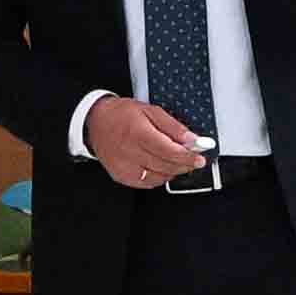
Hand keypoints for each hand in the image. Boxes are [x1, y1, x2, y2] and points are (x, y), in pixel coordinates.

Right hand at [84, 93, 208, 189]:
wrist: (95, 122)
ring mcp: (124, 167)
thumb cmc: (121, 115)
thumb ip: (173, 126)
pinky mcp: (121, 176)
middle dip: (184, 165)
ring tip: (176, 160)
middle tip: (194, 160)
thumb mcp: (150, 111)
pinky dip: (159, 177)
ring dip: (173, 171)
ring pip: (159, 177)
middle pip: (166, 166)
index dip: (188, 157)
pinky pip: (147, 183)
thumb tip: (192, 139)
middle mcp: (129, 152)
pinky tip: (161, 166)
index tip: (200, 158)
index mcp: (138, 133)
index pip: (169, 151)